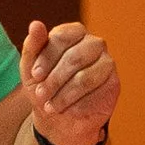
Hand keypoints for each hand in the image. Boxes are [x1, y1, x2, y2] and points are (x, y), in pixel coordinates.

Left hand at [22, 20, 118, 144]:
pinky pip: (96, 95)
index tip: (35, 76)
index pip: (62, 37)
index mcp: (74, 33)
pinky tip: (68, 111)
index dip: (46, 58)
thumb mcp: (30, 68)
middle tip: (41, 95)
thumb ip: (32, 46)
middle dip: (54, 80)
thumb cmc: (44, 87)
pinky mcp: (114, 84)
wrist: (58, 119)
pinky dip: (76, 107)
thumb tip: (35, 24)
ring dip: (64, 96)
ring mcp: (107, 63)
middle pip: (75, 58)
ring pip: (85, 79)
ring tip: (50, 107)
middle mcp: (94, 44)